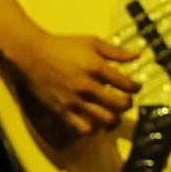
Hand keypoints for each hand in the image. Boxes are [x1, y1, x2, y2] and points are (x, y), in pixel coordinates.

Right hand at [8, 28, 140, 138]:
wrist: (31, 53)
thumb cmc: (63, 46)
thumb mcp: (91, 42)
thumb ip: (116, 52)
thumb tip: (139, 55)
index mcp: (96, 67)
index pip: (128, 85)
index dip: (136, 87)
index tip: (134, 86)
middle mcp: (87, 86)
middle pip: (121, 105)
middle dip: (128, 103)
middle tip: (124, 99)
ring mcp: (75, 100)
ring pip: (107, 120)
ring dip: (114, 117)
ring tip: (112, 111)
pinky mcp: (63, 110)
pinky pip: (85, 129)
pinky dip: (95, 128)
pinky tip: (95, 120)